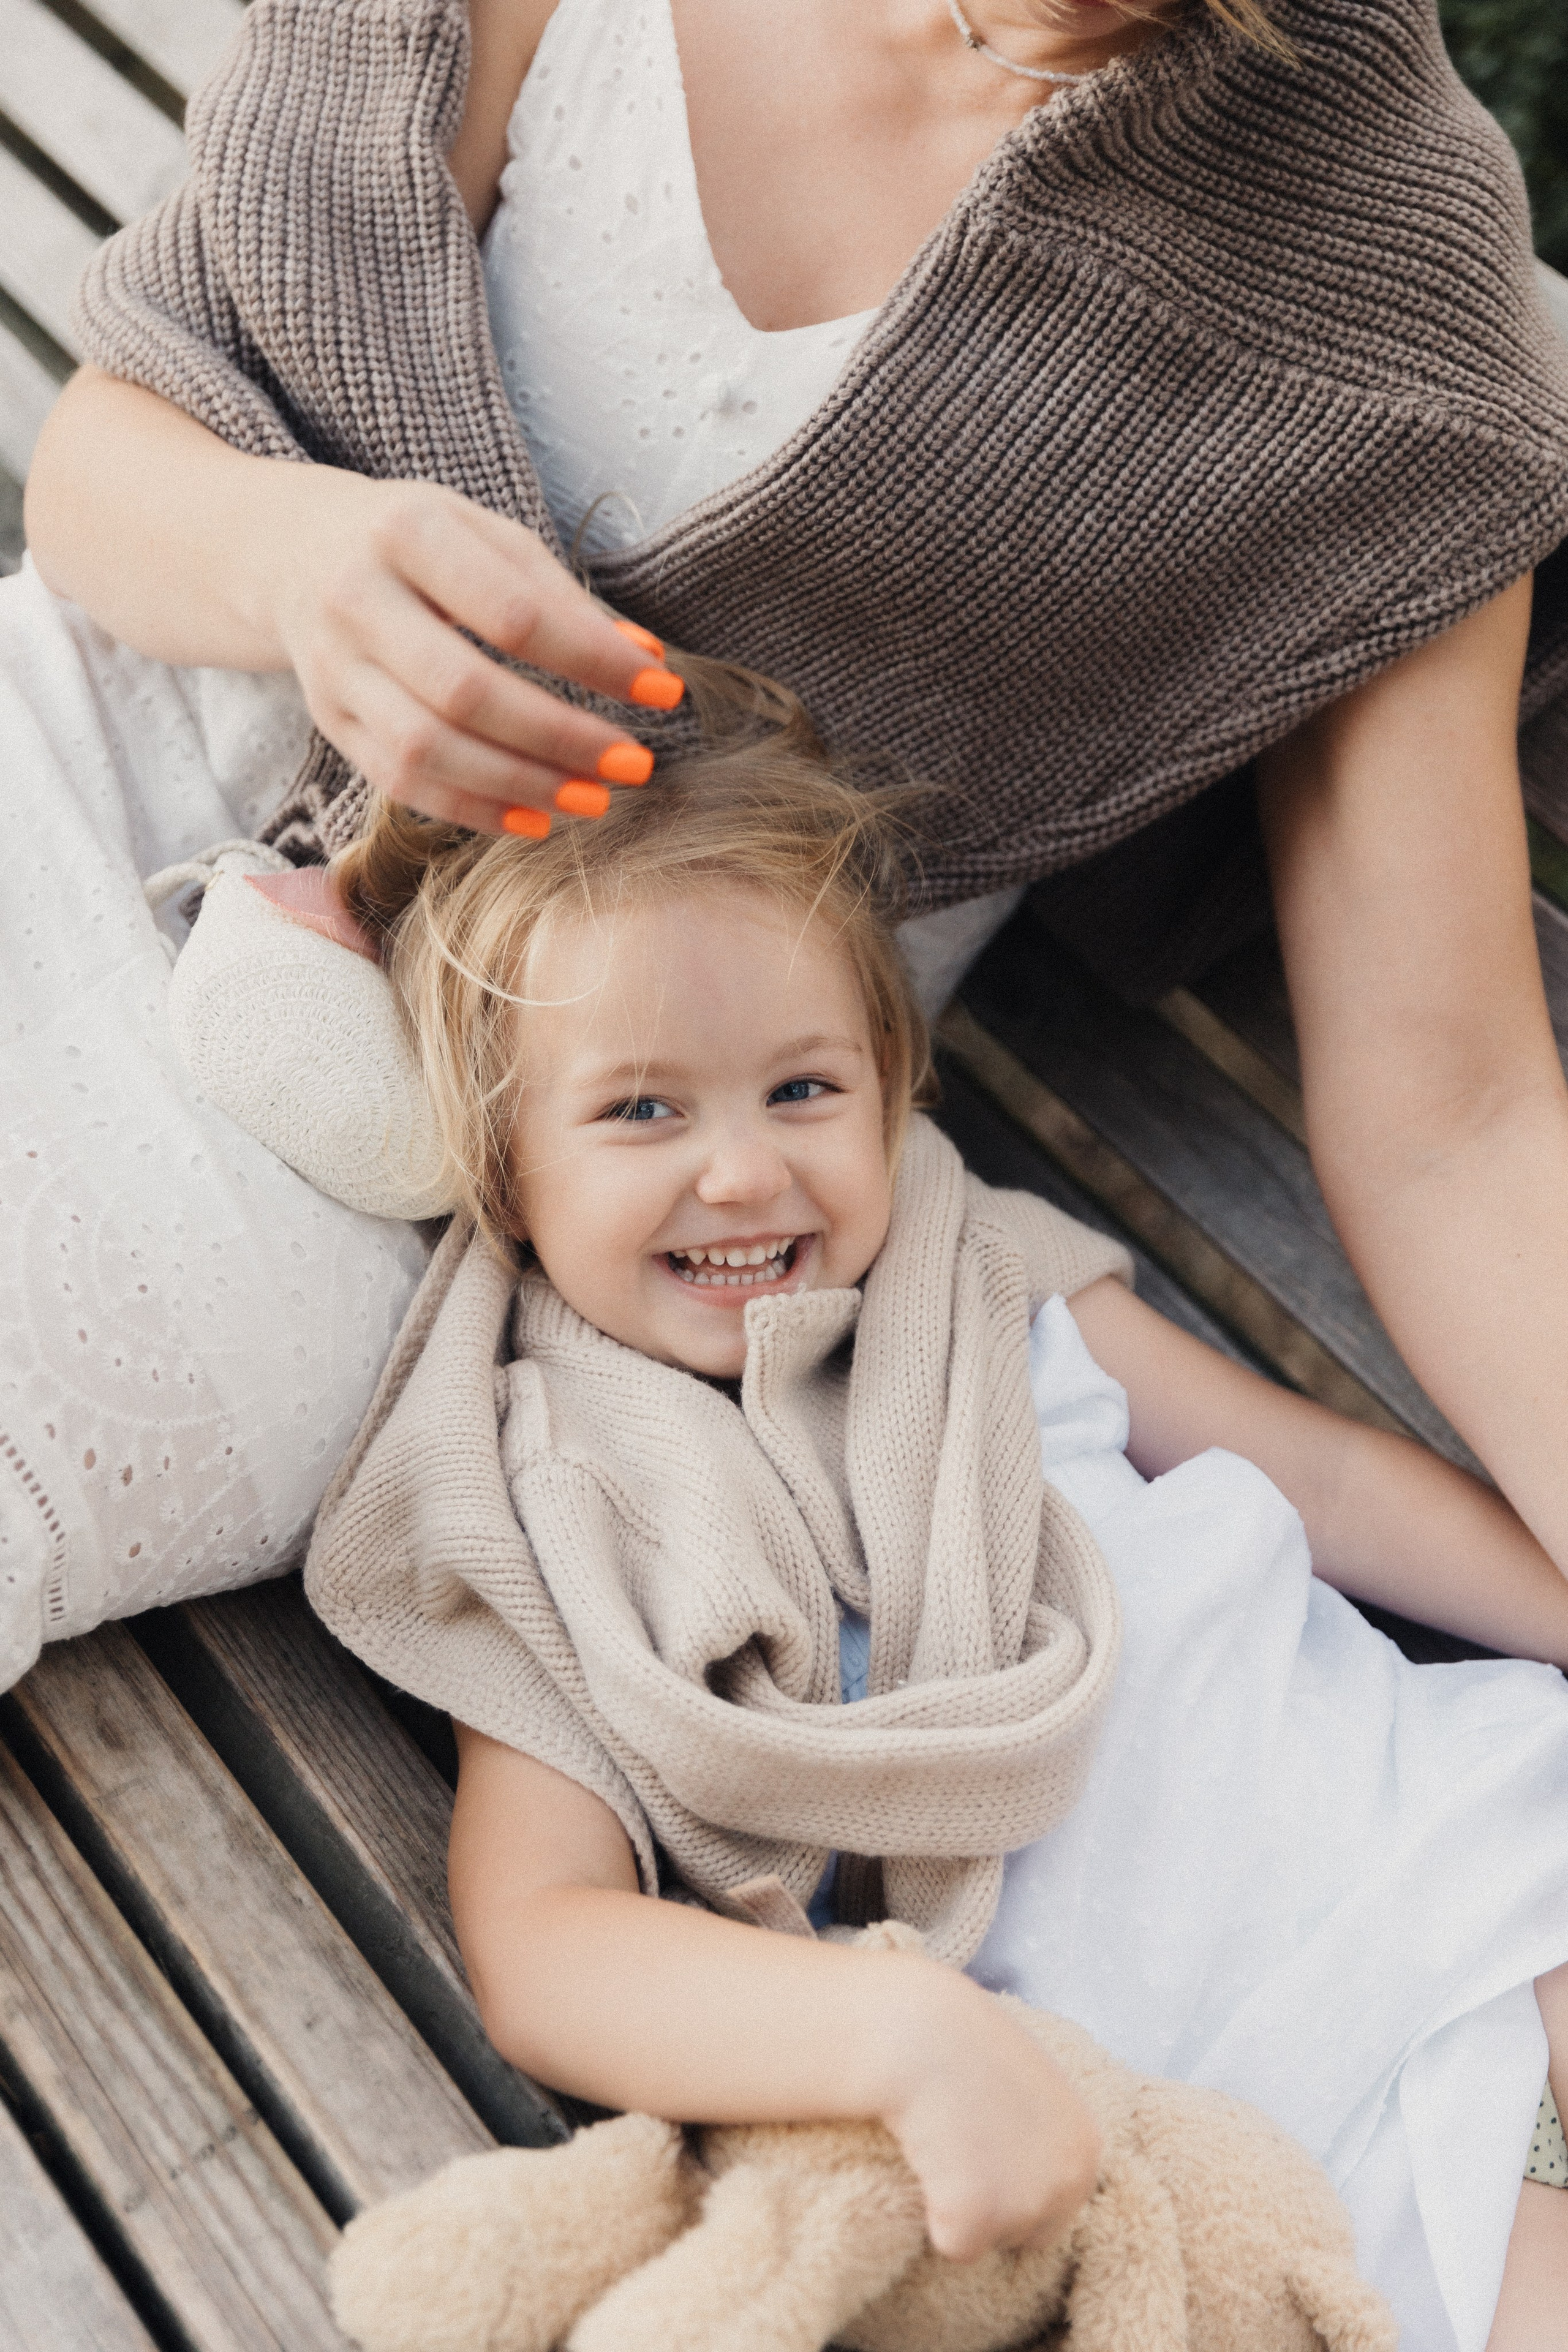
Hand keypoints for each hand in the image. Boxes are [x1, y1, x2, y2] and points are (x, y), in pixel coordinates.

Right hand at [265, 471, 681, 832]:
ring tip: (593, 799)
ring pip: (427, 749)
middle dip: (559, 737)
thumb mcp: (487, 537)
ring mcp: (333, 668)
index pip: (512, 613)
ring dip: (520, 784)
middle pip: (464, 691)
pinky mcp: (330, 721)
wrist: (291, 554)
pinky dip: (474, 808)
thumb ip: (563, 596)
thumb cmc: (417, 544)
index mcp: (406, 531)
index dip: (593, 660)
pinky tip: (535, 818)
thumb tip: (647, 661)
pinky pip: (402, 784)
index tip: (663, 690)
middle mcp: (357, 600)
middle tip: (633, 764)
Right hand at [874, 1968, 1100, 2261]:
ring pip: (990, 2240)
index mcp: (1085, 2145)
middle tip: (957, 2145)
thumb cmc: (961, 2039)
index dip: (1011, 2179)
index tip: (982, 2141)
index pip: (1056, 2201)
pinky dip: (933, 2216)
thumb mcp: (1028, 2079)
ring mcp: (1028, 2203)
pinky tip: (927, 2161)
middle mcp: (1070, 2180)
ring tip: (941, 2144)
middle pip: (1029, 2231)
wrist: (921, 2028)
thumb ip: (1041, 2128)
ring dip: (960, 2209)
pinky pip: (953, 2246)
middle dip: (992, 2204)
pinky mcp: (980, 2219)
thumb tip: (1025, 2161)